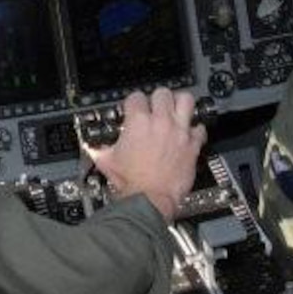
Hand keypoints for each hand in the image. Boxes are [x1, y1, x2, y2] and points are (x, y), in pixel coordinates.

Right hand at [85, 87, 206, 221]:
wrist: (150, 200)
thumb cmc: (131, 183)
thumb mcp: (107, 161)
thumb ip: (99, 149)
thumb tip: (91, 146)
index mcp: (138, 122)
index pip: (136, 96)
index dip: (133, 102)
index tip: (134, 108)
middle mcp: (161, 122)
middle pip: (163, 93)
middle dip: (157, 99)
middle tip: (155, 107)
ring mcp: (179, 132)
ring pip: (186, 100)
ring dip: (180, 104)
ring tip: (176, 110)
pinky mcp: (192, 146)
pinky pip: (200, 129)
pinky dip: (195, 130)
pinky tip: (189, 134)